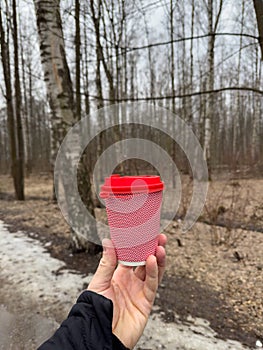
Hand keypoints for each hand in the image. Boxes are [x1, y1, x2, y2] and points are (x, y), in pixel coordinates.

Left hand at [87, 234, 166, 348]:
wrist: (101, 334)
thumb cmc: (96, 309)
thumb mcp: (100, 282)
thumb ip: (107, 263)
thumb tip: (108, 240)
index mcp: (119, 275)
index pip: (131, 256)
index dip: (138, 245)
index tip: (144, 233)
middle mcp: (131, 281)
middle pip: (145, 261)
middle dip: (152, 249)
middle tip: (159, 236)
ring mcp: (140, 291)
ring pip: (153, 271)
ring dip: (158, 258)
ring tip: (160, 245)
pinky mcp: (146, 302)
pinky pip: (152, 284)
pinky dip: (154, 272)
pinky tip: (154, 260)